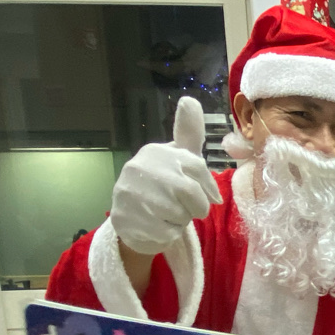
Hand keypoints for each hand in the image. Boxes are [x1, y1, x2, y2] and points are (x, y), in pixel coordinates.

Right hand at [110, 97, 221, 255]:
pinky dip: (168, 235)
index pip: (197, 168)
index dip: (208, 188)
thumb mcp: (180, 158)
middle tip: (188, 209)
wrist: (133, 221)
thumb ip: (188, 132)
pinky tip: (156, 227)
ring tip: (168, 215)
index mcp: (156, 152)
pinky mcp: (125, 220)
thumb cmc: (164, 186)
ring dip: (181, 222)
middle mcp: (138, 168)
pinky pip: (166, 234)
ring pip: (179, 216)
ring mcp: (129, 194)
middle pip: (191, 194)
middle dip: (196, 207)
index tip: (208, 197)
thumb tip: (190, 99)